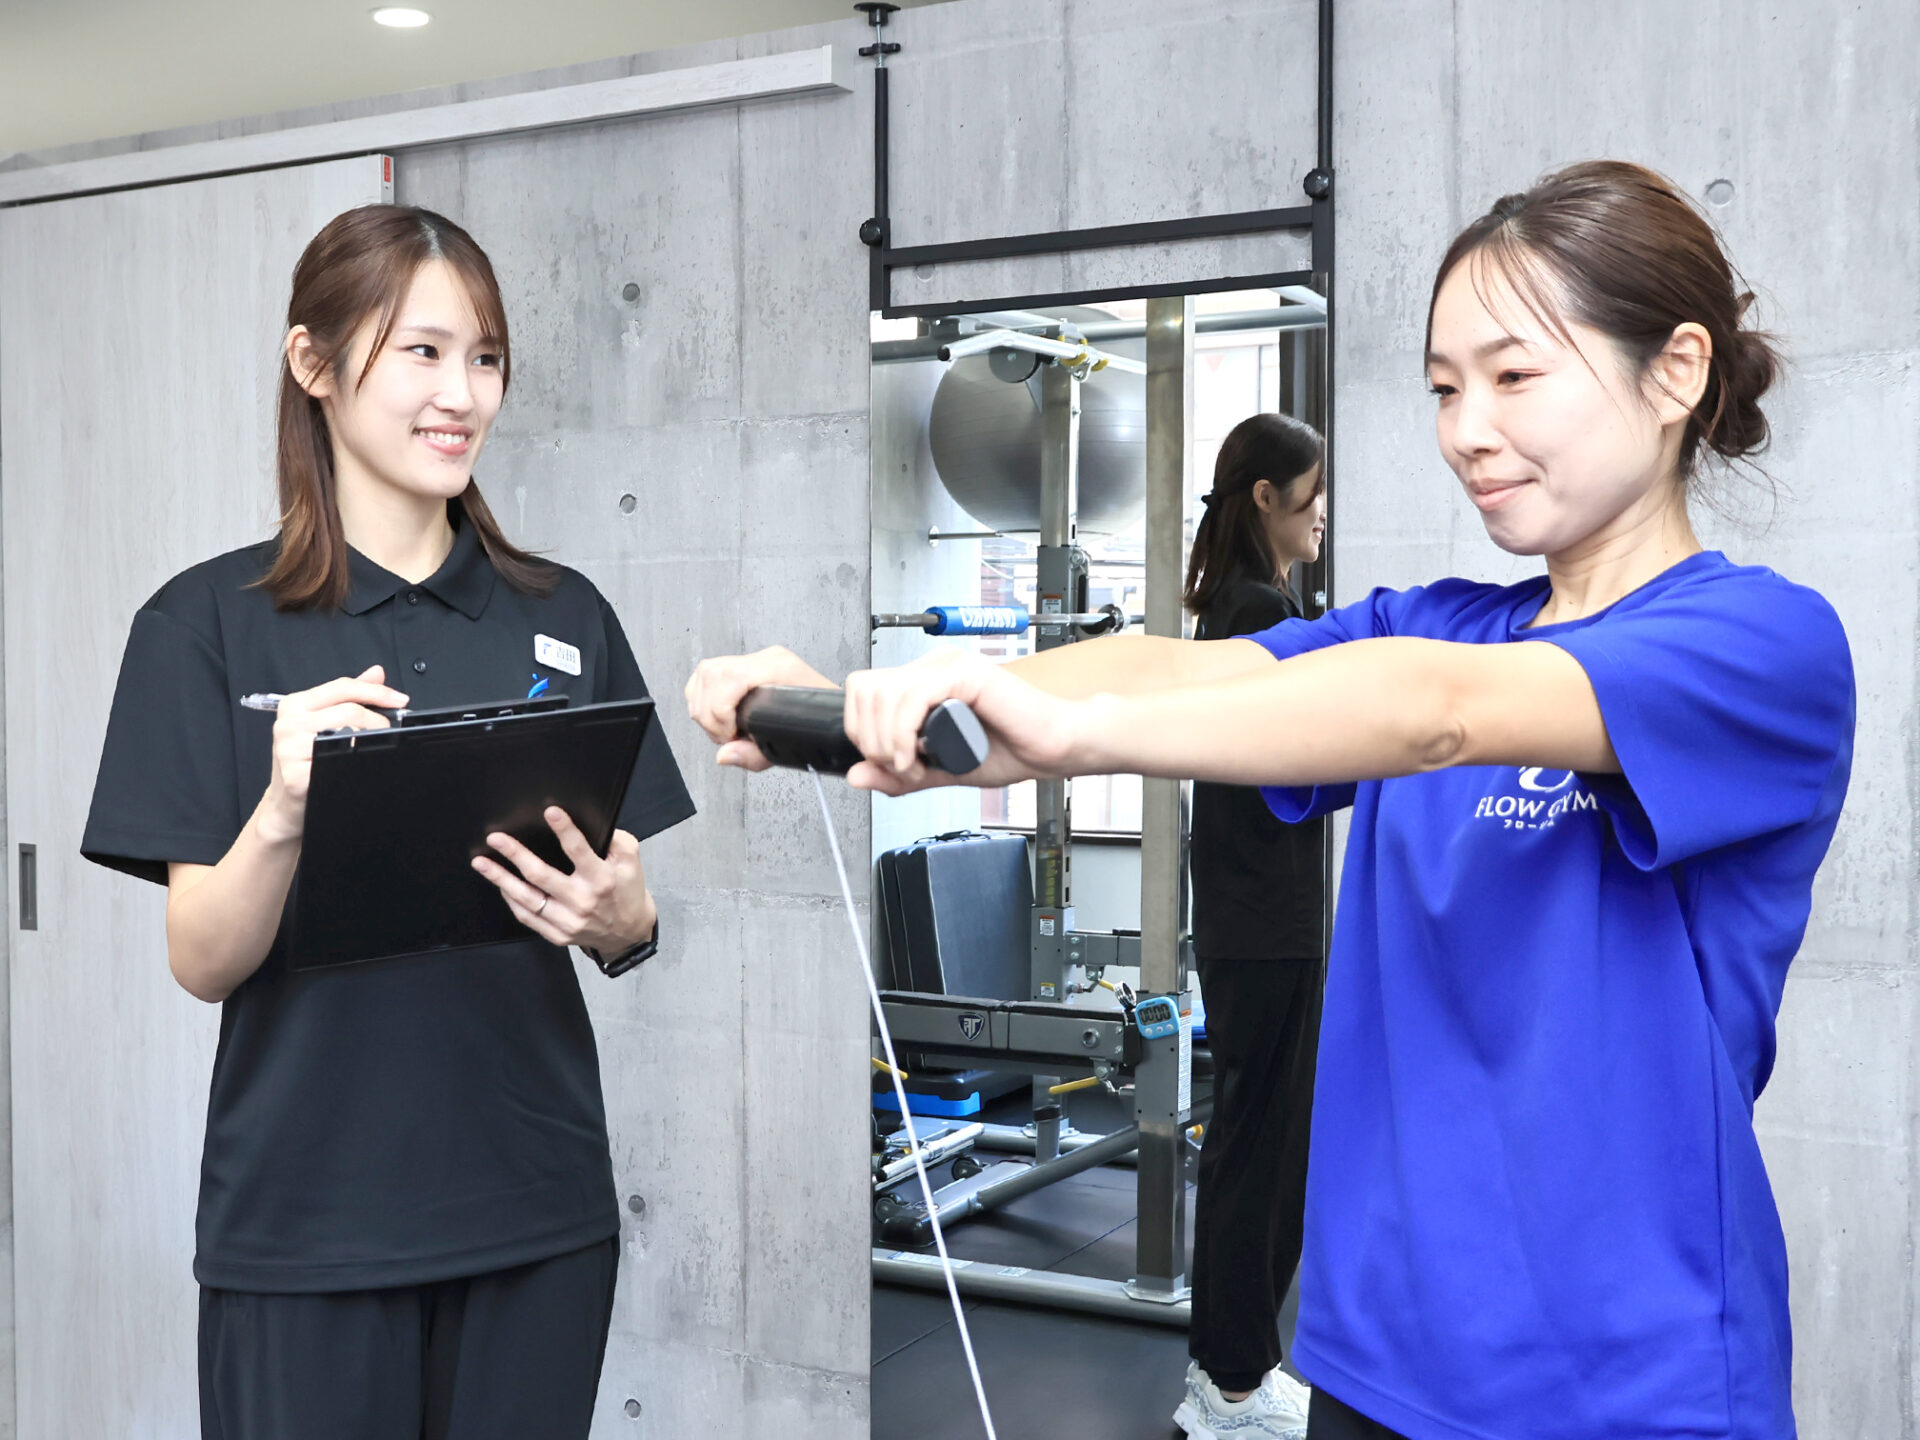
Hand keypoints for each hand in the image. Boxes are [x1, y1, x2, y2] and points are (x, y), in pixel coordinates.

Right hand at [256, 665, 409, 844]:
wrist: (287, 803)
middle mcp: (288, 724)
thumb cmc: (305, 761)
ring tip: (368, 749)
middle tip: (386, 733)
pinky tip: (355, 765)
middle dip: (378, 721)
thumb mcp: (322, 722)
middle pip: (350, 710)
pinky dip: (357, 761)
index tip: (400, 699)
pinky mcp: (296, 774)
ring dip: (370, 740)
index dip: (376, 691)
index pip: (342, 687)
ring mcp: (289, 749)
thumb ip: (349, 697)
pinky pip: (340, 761)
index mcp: (294, 705)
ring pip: (349, 732)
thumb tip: (376, 672)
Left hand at [470, 808, 655, 954]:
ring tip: (481, 863)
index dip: (565, 829)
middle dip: (515, 854)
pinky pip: (527, 917)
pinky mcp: (558, 935)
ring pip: (526, 898)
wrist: (628, 932)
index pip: (579, 850)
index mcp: (602, 879)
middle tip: (496, 839)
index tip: (550, 812)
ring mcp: (568, 921)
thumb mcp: (632, 861)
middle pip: (541, 875)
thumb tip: (591, 824)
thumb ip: (616, 840)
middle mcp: (582, 901)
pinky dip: (510, 899)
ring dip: (500, 878)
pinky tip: (501, 885)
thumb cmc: (628, 891)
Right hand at [684, 644, 834, 770]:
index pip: (730, 677)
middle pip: (712, 674)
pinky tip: (719, 716)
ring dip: (705, 707)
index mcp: (780, 670)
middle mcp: (767, 660)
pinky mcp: (747, 666)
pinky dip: (703, 698)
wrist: (834, 716)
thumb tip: (725, 755)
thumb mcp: (791, 747)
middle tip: (727, 736)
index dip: (720, 710)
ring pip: (706, 672)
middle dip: (710, 714)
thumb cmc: (821, 724)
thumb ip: (754, 755)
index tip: (730, 734)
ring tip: (725, 728)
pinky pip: (708, 674)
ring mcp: (757, 660)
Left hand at [841, 649, 1082, 795]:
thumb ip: (898, 773)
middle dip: (870, 739)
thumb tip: (855, 774)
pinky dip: (906, 733)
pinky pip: (915, 697)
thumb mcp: (939, 771)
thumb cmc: (1010, 751)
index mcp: (924, 681)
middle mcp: (934, 667)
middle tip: (900, 768)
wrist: (1053, 751)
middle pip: (866, 689)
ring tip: (913, 767)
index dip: (862, 731)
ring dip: (889, 741)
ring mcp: (950, 666)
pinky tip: (920, 757)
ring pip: (886, 694)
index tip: (888, 763)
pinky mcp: (967, 675)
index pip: (863, 690)